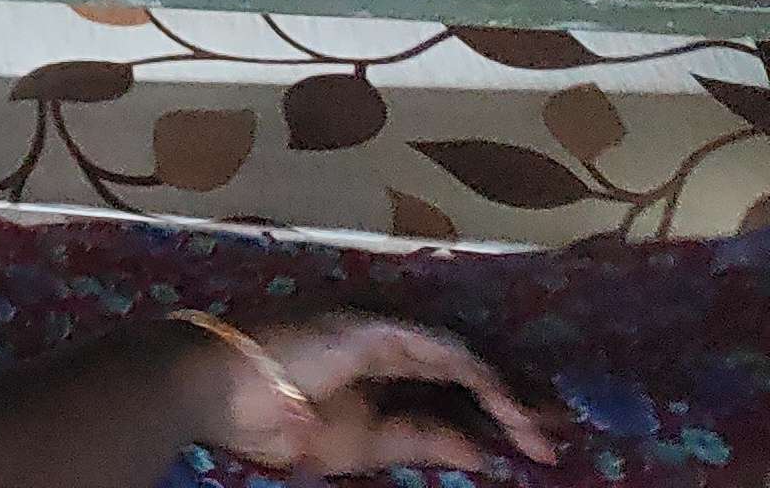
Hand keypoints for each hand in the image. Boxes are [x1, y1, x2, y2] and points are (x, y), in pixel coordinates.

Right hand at [188, 309, 561, 475]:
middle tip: (564, 429)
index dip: (493, 412)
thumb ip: (419, 440)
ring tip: (552, 430)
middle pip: (467, 366)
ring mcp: (381, 327)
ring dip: (514, 395)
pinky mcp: (379, 326)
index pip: (447, 386)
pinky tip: (515, 413)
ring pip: (467, 358)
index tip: (535, 445)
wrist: (214, 391)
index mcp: (374, 367)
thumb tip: (482, 452)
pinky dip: (487, 383)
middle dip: (518, 399)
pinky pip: (448, 354)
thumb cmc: (273, 418)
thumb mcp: (361, 445)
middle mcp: (384, 339)